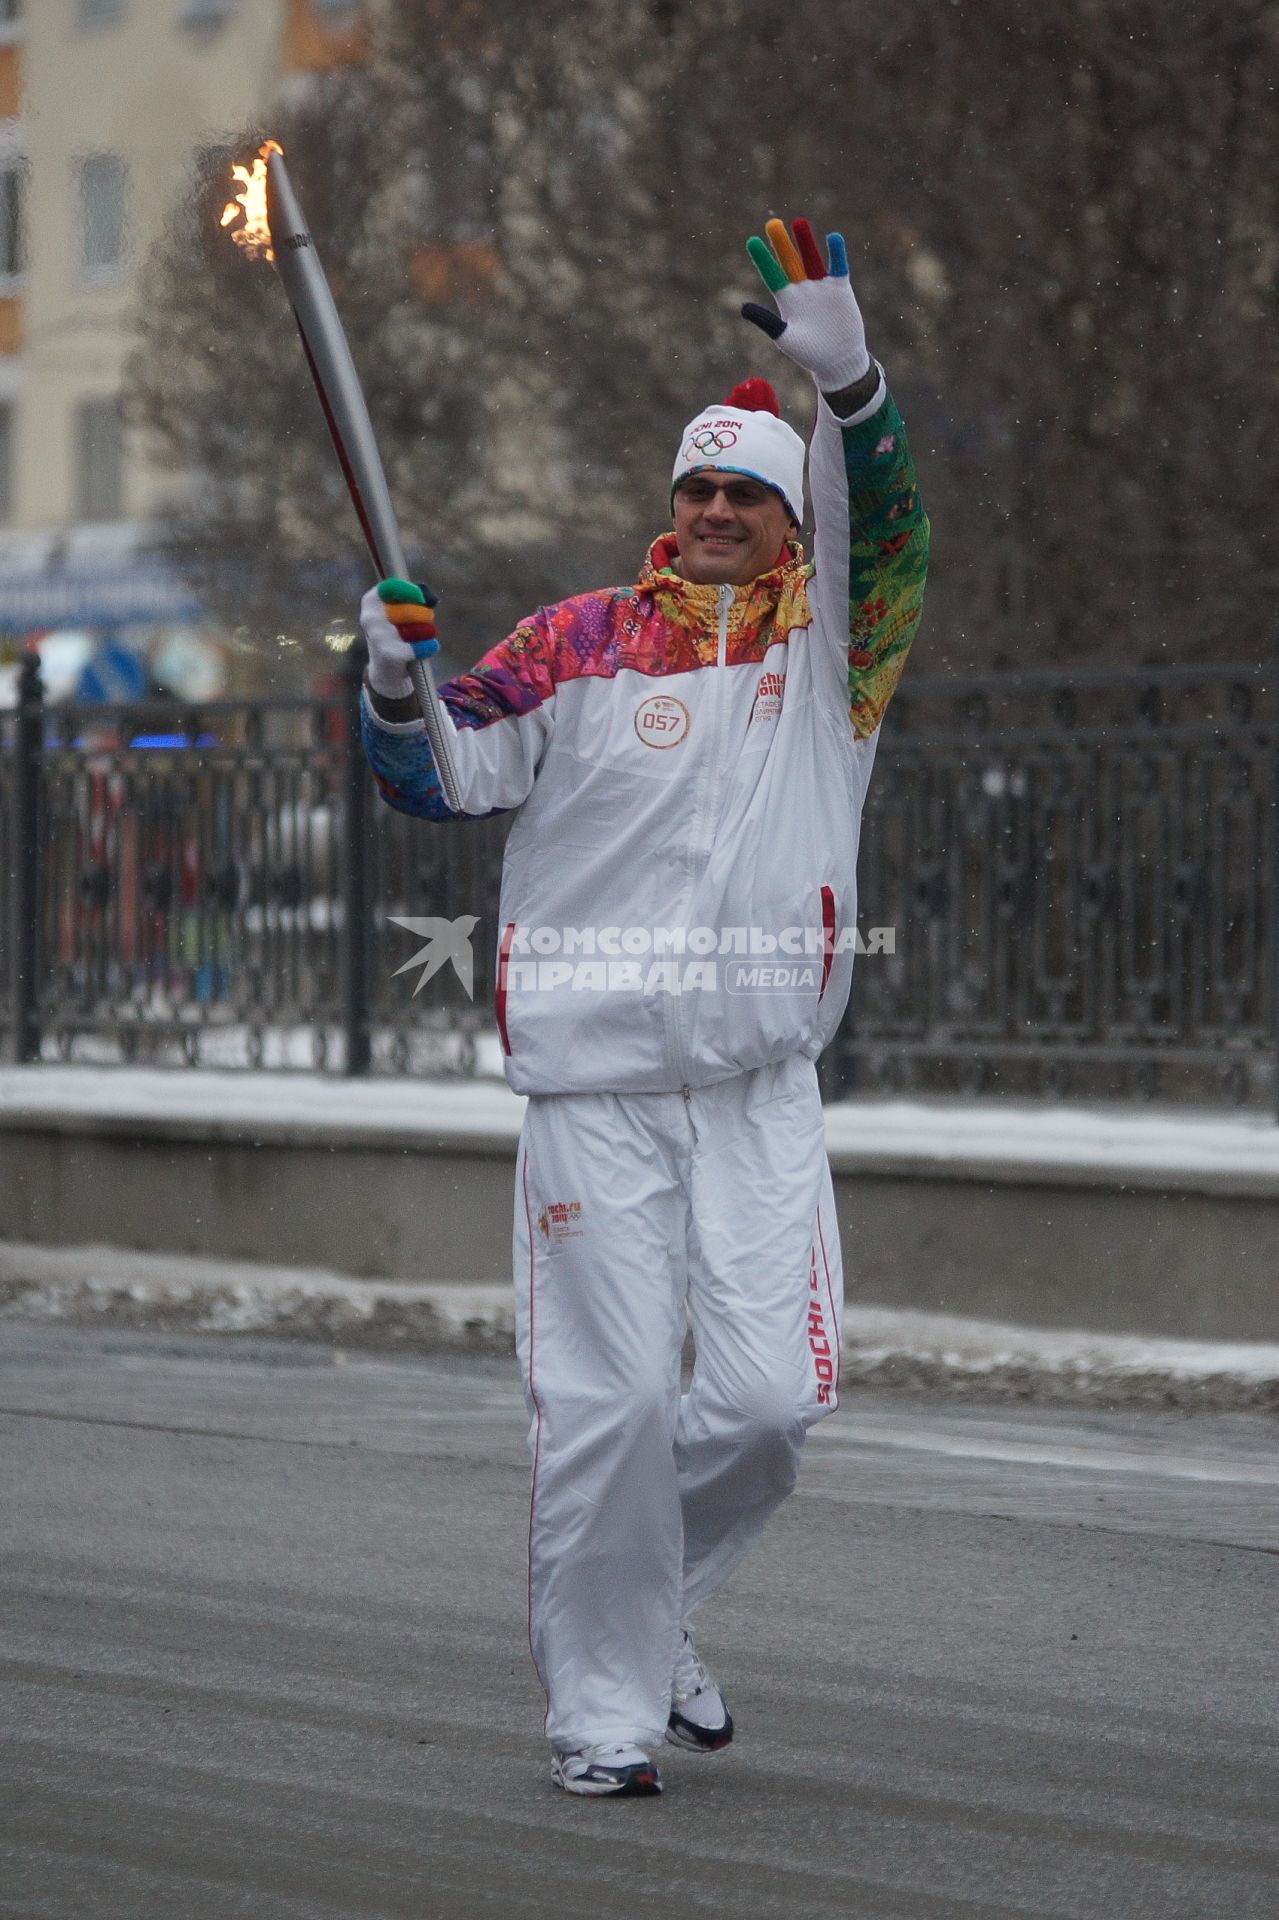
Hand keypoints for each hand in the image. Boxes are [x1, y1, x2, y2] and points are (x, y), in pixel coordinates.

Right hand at [360, 577, 438, 701]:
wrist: (385, 669)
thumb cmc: (395, 634)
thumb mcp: (399, 611)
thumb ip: (413, 598)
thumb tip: (431, 598)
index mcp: (371, 601)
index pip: (392, 587)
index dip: (411, 591)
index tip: (424, 599)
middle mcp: (369, 616)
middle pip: (409, 610)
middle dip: (425, 615)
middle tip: (428, 620)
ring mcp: (377, 635)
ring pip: (415, 627)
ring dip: (428, 631)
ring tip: (426, 635)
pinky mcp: (387, 653)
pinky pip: (416, 647)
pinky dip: (428, 647)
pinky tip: (432, 646)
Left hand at [742, 218, 870, 392]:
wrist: (838, 360)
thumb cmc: (809, 353)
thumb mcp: (785, 338)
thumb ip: (767, 322)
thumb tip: (743, 308)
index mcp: (786, 300)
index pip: (772, 274)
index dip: (763, 259)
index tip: (752, 242)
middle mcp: (802, 288)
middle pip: (790, 261)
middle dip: (782, 244)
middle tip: (772, 224)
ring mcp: (821, 286)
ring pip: (811, 258)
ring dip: (806, 242)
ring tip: (798, 223)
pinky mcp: (840, 287)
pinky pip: (838, 266)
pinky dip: (836, 253)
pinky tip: (833, 238)